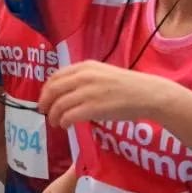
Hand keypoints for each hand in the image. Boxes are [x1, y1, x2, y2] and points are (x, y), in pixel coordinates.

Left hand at [38, 61, 173, 127]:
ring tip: (56, 122)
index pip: (55, 76)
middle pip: (53, 90)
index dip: (46, 90)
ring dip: (53, 116)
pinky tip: (66, 126)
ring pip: (59, 105)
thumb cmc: (127, 85)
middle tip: (44, 112)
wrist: (147, 94)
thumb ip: (85, 78)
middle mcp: (84, 76)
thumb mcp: (103, 73)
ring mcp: (88, 92)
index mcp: (85, 66)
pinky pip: (69, 116)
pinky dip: (63, 122)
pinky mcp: (93, 108)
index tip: (44, 99)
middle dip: (44, 103)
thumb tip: (66, 91)